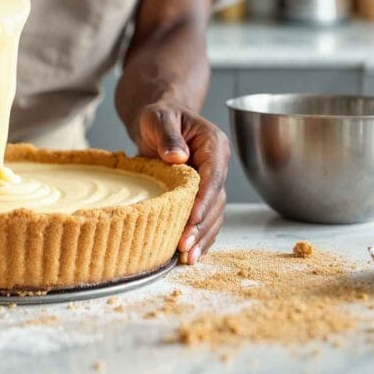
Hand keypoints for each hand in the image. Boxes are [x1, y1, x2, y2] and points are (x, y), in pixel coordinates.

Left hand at [132, 98, 229, 264]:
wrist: (156, 123)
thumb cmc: (158, 116)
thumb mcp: (159, 118)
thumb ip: (168, 135)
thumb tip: (177, 157)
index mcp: (214, 144)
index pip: (213, 176)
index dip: (204, 200)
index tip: (192, 219)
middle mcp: (217, 166)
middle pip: (216, 201)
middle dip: (201, 226)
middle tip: (185, 246)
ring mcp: (211, 182)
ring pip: (213, 215)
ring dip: (202, 237)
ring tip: (187, 257)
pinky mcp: (201, 196)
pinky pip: (205, 220)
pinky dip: (199, 237)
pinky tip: (190, 254)